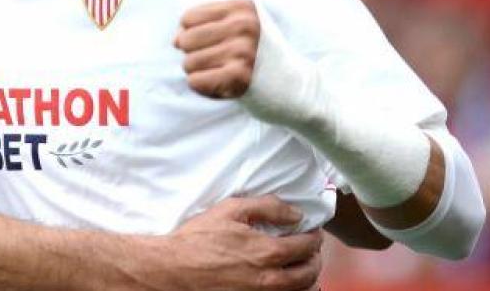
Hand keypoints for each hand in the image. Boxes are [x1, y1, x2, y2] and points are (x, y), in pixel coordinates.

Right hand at [153, 196, 321, 290]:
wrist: (174, 268)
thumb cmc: (199, 238)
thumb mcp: (231, 210)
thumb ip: (267, 207)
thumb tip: (295, 213)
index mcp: (267, 252)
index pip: (305, 246)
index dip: (314, 237)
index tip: (313, 232)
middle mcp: (269, 278)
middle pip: (308, 273)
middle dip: (315, 259)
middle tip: (313, 250)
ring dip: (309, 280)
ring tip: (306, 269)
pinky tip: (290, 286)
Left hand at [174, 0, 260, 98]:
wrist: (293, 86)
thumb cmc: (259, 54)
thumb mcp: (241, 26)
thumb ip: (206, 24)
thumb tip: (175, 39)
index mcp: (242, 7)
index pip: (188, 18)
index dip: (192, 34)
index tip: (211, 43)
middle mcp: (243, 25)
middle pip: (185, 39)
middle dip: (192, 54)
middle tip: (215, 61)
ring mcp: (243, 50)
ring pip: (188, 63)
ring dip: (199, 72)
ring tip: (221, 72)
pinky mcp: (240, 77)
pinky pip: (195, 81)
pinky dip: (202, 86)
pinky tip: (220, 85)